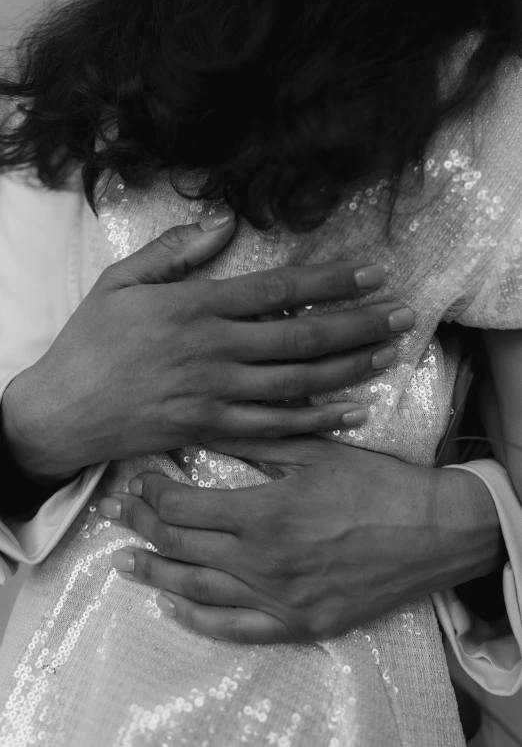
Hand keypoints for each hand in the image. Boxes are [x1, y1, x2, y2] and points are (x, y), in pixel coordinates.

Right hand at [2, 208, 412, 483]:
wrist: (63, 410)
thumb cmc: (91, 341)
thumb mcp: (120, 281)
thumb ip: (175, 250)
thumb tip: (225, 219)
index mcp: (196, 307)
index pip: (278, 289)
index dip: (331, 281)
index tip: (372, 272)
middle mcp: (215, 350)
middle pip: (303, 337)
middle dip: (359, 324)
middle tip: (403, 314)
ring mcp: (217, 394)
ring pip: (298, 382)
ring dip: (350, 369)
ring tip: (390, 354)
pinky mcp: (213, 429)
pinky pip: (276, 427)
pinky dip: (317, 421)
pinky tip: (352, 412)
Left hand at [100, 436, 502, 642]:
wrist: (433, 532)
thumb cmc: (376, 484)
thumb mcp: (316, 453)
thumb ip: (259, 444)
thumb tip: (212, 430)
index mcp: (264, 513)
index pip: (183, 508)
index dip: (152, 494)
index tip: (138, 479)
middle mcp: (261, 562)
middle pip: (180, 546)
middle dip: (141, 526)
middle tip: (117, 512)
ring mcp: (278, 599)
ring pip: (196, 590)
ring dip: (154, 573)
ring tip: (123, 562)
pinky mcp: (298, 624)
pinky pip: (234, 629)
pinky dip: (197, 618)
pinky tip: (173, 605)